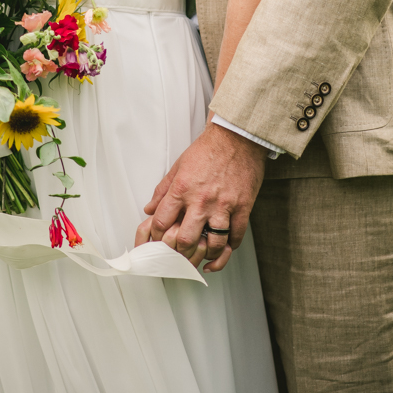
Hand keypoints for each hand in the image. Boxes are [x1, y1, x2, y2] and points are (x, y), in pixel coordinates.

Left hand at [136, 122, 266, 272]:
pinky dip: (228, 247)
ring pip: (213, 243)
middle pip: (186, 239)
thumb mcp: (179, 166)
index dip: (157, 237)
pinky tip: (222, 248)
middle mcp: (201, 200)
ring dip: (206, 254)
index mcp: (182, 189)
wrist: (237, 136)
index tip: (159, 242)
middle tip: (180, 255)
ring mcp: (223, 205)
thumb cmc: (208, 149)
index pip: (161, 223)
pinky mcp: (242, 207)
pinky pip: (235, 237)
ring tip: (202, 254)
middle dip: (180, 252)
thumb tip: (149, 209)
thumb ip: (163, 190)